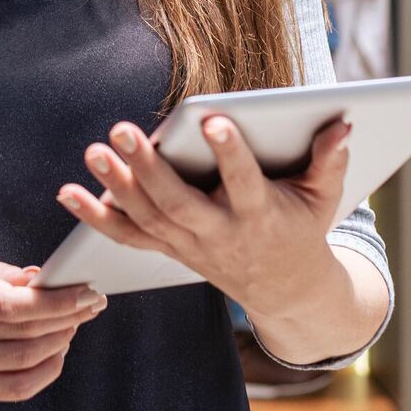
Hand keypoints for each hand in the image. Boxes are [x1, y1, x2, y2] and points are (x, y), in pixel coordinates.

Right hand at [0, 257, 107, 401]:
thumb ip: (6, 273)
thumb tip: (45, 280)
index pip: (12, 304)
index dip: (56, 301)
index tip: (86, 292)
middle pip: (24, 332)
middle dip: (67, 318)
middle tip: (89, 305)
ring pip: (25, 360)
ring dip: (60, 341)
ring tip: (73, 324)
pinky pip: (17, 388)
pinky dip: (47, 370)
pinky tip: (57, 352)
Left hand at [56, 115, 352, 322]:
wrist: (285, 289)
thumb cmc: (302, 227)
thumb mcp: (324, 198)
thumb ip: (330, 161)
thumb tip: (341, 124)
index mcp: (260, 215)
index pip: (244, 182)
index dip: (230, 154)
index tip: (214, 120)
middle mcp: (220, 233)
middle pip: (179, 203)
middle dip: (149, 169)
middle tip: (121, 130)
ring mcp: (190, 245)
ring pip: (148, 219)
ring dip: (116, 187)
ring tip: (94, 152)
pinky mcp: (169, 249)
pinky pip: (127, 237)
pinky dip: (96, 218)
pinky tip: (69, 192)